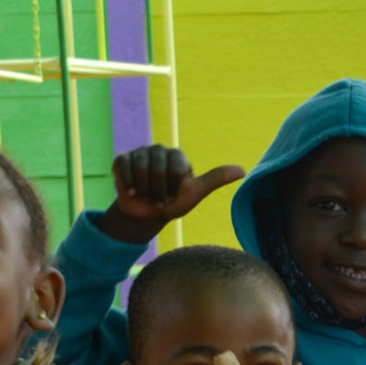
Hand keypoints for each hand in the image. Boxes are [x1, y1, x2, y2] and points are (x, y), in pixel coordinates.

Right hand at [99, 146, 244, 246]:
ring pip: (139, 170)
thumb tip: (243, 170)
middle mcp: (159, 150)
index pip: (175, 170)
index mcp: (177, 156)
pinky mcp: (122, 158)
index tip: (173, 196)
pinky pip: (123, 167)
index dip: (173, 190)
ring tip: (146, 195)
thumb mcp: (195, 193)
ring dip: (143, 190)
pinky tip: (132, 191)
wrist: (147, 214)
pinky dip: (128, 183)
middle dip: (157, 192)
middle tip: (158, 199)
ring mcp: (139, 152)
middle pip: (156, 171)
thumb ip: (215, 180)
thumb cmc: (173, 203)